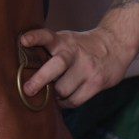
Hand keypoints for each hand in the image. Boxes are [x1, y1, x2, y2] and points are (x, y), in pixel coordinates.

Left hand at [17, 26, 134, 107]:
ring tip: (53, 93)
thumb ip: (51, 51)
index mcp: (64, 41)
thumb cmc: (83, 46)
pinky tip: (63, 99)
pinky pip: (75, 100)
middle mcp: (74, 53)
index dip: (34, 37)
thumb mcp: (67, 40)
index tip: (23, 41)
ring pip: (63, 89)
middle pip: (56, 66)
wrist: (115, 44)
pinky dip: (65, 103)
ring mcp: (87, 68)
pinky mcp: (96, 83)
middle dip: (40, 80)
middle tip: (28, 90)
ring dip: (55, 95)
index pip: (47, 36)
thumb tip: (28, 71)